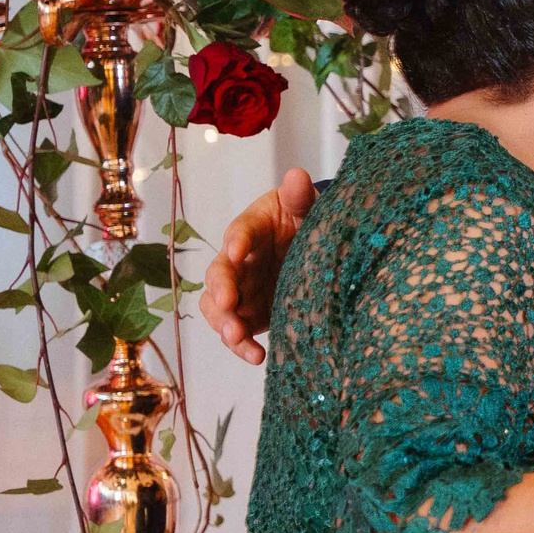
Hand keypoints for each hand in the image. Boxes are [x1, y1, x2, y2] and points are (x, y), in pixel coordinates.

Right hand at [199, 167, 316, 364]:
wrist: (312, 246)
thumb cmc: (303, 220)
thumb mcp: (306, 207)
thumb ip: (300, 197)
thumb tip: (298, 176)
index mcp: (252, 229)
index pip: (240, 232)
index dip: (237, 240)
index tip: (237, 248)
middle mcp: (240, 261)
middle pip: (220, 276)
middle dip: (221, 291)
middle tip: (229, 304)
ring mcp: (244, 290)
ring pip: (220, 308)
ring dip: (225, 324)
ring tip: (237, 338)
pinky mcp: (253, 314)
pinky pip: (240, 332)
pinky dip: (243, 346)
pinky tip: (257, 356)